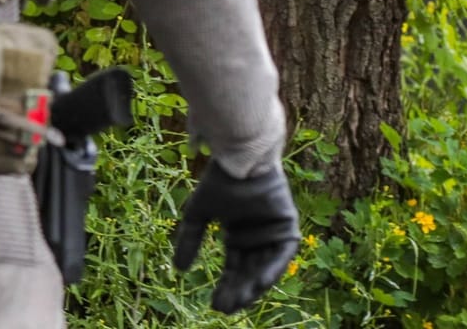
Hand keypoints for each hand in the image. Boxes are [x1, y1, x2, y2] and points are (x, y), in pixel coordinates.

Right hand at [171, 160, 299, 313]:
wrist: (240, 158)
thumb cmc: (219, 180)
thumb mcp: (198, 213)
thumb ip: (190, 240)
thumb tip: (178, 270)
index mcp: (238, 233)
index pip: (234, 267)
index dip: (226, 286)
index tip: (215, 304)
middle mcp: (257, 235)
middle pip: (249, 271)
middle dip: (238, 290)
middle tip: (226, 308)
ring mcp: (273, 231)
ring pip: (265, 266)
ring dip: (254, 284)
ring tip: (241, 300)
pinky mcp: (287, 225)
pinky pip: (282, 254)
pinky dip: (272, 269)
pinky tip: (258, 284)